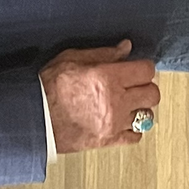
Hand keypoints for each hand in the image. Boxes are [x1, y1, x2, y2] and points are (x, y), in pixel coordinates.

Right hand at [40, 41, 161, 151]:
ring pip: (147, 115)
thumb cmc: (48, 86)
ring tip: (127, 103)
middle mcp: (116, 101)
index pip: (146, 70)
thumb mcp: (72, 58)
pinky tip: (122, 120)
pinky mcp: (109, 140)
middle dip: (145, 86)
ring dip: (140, 107)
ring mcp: (114, 123)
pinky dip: (133, 128)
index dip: (143, 67)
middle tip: (134, 84)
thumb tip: (125, 47)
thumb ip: (104, 53)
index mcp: (108, 77)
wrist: (35, 117)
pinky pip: (136, 136)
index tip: (137, 67)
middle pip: (152, 93)